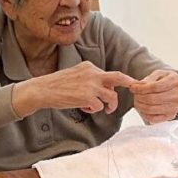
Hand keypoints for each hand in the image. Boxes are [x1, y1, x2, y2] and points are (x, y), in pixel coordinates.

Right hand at [12, 61, 135, 116]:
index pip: (108, 74)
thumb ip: (88, 78)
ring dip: (109, 105)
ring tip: (103, 109)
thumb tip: (99, 88)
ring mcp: (91, 85)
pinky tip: (83, 108)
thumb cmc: (56, 85)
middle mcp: (93, 74)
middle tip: (135, 87)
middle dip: (129, 83)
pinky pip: (99, 106)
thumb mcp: (74, 75)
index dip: (116, 82)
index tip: (127, 83)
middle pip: (118, 77)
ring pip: (112, 96)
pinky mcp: (88, 97)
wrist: (43, 90)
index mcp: (89, 67)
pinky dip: (93, 110)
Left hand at [130, 70, 177, 123]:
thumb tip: (138, 85)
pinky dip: (144, 114)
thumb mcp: (162, 74)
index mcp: (175, 81)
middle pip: (152, 99)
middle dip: (139, 97)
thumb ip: (149, 78)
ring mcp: (175, 107)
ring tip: (137, 101)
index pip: (155, 87)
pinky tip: (142, 108)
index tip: (133, 88)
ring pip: (151, 109)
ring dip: (140, 106)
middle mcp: (177, 95)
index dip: (141, 88)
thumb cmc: (171, 81)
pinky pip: (154, 118)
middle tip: (134, 95)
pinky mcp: (171, 116)